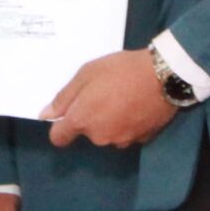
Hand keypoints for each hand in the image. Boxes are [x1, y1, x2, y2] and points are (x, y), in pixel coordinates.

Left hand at [44, 50, 177, 149]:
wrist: (163, 76)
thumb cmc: (120, 70)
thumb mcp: (87, 74)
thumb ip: (64, 97)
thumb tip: (46, 115)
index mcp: (82, 120)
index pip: (59, 138)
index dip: (60, 128)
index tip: (68, 116)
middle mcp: (99, 137)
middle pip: (87, 133)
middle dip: (91, 118)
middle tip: (104, 93)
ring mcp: (122, 140)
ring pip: (108, 134)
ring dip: (110, 122)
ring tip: (123, 98)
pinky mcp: (141, 140)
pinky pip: (127, 134)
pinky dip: (128, 124)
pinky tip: (137, 106)